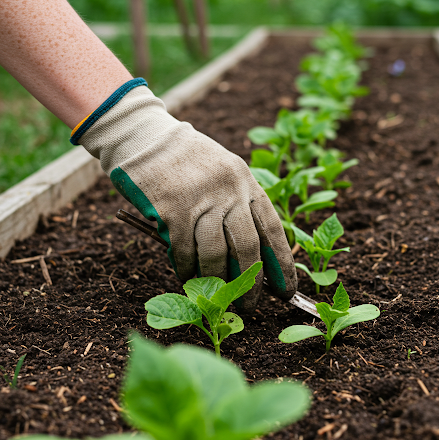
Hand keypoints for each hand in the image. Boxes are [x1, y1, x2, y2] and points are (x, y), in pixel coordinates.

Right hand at [73, 81, 296, 310]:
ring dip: (215, 281)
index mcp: (247, 182)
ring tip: (214, 295)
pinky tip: (186, 278)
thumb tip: (250, 256)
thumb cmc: (188, 161)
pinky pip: (184, 252)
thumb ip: (239, 204)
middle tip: (250, 307)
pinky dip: (186, 270)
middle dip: (251, 283)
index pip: (273, 228)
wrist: (147, 137)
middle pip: (248, 247)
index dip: (283, 263)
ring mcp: (201, 199)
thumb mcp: (224, 172)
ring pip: (215, 254)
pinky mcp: (172, 209)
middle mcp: (229, 190)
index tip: (286, 289)